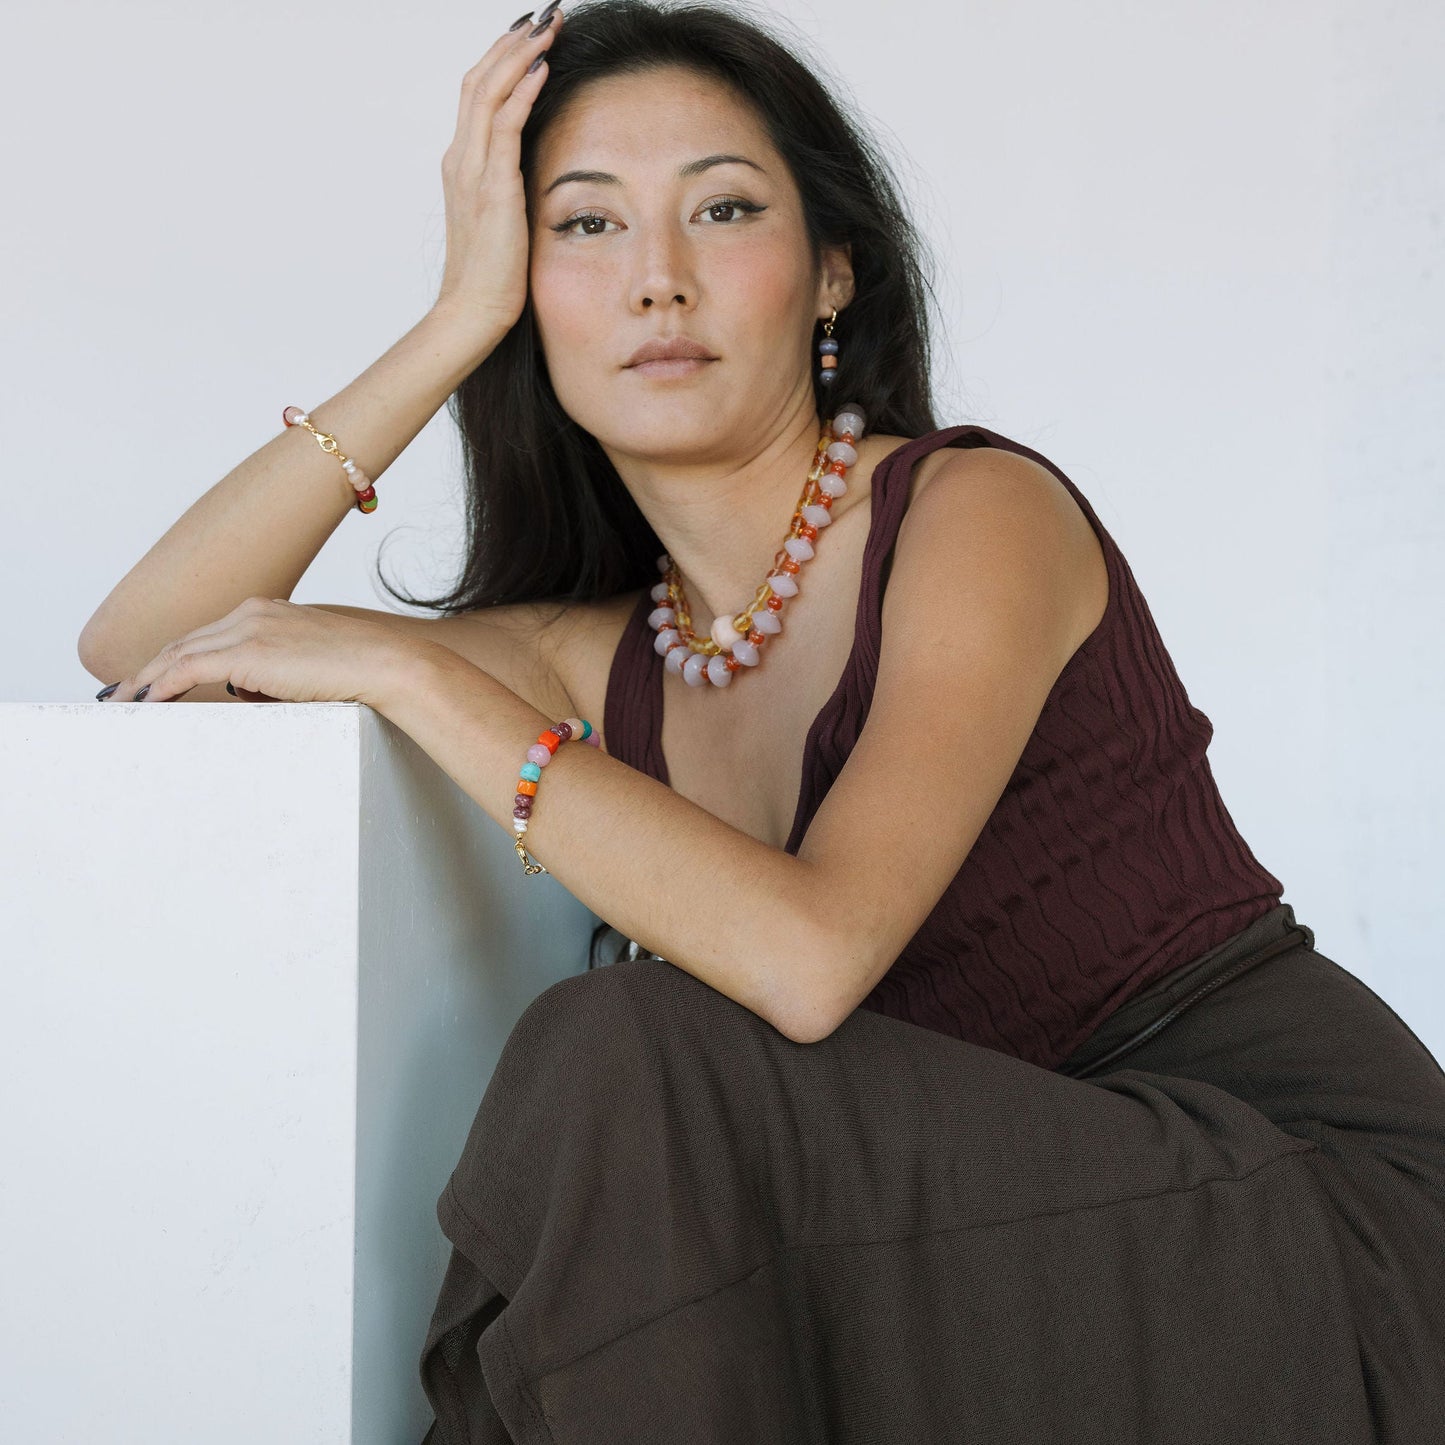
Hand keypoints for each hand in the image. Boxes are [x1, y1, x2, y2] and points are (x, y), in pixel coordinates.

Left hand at [96, 597, 423, 709]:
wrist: (388, 664)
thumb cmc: (362, 671)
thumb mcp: (310, 667)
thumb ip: (273, 673)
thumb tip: (244, 690)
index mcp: (269, 610)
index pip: (208, 635)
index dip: (176, 656)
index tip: (156, 678)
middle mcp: (253, 611)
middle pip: (185, 641)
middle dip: (151, 668)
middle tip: (125, 694)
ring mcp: (249, 628)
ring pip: (178, 654)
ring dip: (147, 680)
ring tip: (126, 704)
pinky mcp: (247, 652)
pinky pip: (187, 669)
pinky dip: (160, 686)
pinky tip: (146, 703)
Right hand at [432, 4, 562, 341]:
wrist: (472, 313)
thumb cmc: (492, 280)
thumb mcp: (503, 224)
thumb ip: (510, 192)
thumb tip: (532, 178)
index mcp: (463, 166)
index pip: (479, 95)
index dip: (502, 59)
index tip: (531, 35)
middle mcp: (461, 159)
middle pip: (479, 79)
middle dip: (511, 42)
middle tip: (544, 13)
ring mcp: (472, 171)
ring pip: (488, 91)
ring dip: (519, 54)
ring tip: (549, 25)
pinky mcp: (491, 188)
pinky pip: (504, 126)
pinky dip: (521, 91)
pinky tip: (542, 68)